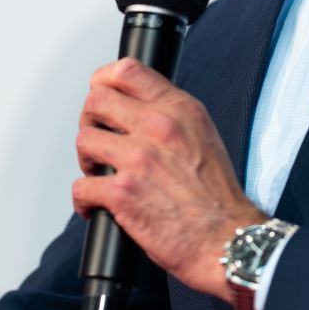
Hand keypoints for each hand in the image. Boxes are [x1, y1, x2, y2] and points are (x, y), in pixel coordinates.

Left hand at [73, 58, 264, 302]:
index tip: (101, 95)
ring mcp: (139, 158)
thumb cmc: (217, 198)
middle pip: (96, 100)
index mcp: (179, 110)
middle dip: (91, 122)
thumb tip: (137, 110)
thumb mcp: (203, 136)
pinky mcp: (123, 192)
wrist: (227, 239)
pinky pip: (81, 186)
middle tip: (100, 142)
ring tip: (100, 175)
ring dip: (87, 161)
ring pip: (84, 140)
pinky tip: (97, 207)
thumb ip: (171, 117)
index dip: (103, 81)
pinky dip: (84, 201)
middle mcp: (158, 127)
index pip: (127, 70)